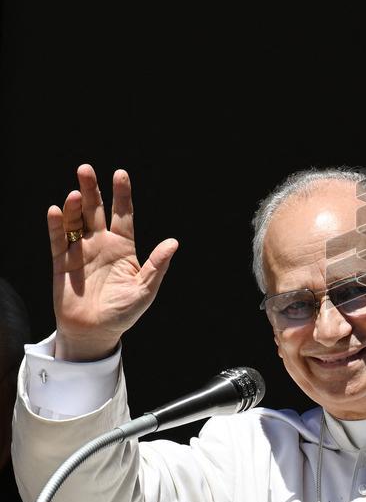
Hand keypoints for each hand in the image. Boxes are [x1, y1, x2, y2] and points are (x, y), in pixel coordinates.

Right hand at [48, 164, 177, 360]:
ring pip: (75, 222)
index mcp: (123, 247)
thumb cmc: (123, 312)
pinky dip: (56, 226)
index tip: (120, 173)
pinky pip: (57, 241)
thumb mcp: (145, 289)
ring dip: (73, 206)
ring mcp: (80, 252)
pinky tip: (56, 210)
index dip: (122, 194)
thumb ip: (157, 265)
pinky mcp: (62, 263)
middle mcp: (101, 244)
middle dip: (91, 190)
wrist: (95, 332)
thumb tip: (174, 243)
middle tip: (85, 169)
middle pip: (95, 211)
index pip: (123, 215)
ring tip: (75, 193)